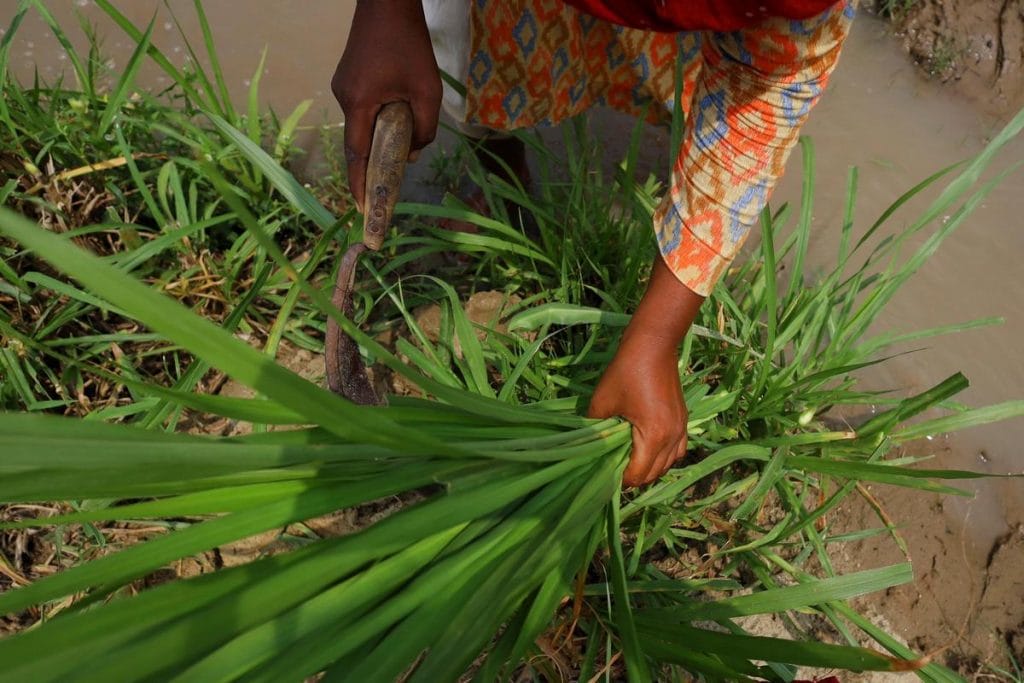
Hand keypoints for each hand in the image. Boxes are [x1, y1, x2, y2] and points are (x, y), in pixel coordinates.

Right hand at [331, 0, 440, 209]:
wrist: (388, 2)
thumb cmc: (410, 44)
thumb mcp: (427, 90)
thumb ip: (425, 128)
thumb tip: (413, 155)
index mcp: (359, 102)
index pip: (356, 153)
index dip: (359, 183)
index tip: (362, 209)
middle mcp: (344, 97)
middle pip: (356, 142)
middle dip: (369, 168)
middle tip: (381, 194)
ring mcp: (343, 86)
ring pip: (361, 125)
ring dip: (377, 140)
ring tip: (398, 152)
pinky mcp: (349, 78)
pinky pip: (362, 109)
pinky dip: (376, 122)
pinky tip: (396, 121)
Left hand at [589, 332, 688, 486]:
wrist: (653, 345)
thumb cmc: (626, 372)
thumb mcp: (602, 402)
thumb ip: (595, 429)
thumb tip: (587, 447)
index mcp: (654, 437)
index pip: (639, 474)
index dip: (621, 480)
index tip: (605, 475)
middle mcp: (673, 437)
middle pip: (655, 473)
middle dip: (635, 476)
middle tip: (614, 470)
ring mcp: (682, 428)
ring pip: (669, 463)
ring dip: (651, 468)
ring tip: (630, 462)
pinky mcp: (683, 419)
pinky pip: (678, 449)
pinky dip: (665, 456)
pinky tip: (649, 450)